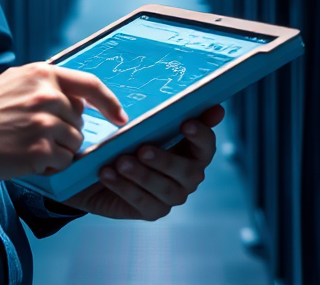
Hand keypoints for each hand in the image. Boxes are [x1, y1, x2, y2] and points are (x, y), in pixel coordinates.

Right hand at [0, 63, 126, 179]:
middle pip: (78, 121)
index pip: (90, 84)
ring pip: (73, 143)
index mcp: (42, 73)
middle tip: (35, 134)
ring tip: (28, 144)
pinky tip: (26, 157)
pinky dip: (49, 165)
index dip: (109, 102)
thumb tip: (76, 99)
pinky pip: (62, 162)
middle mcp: (47, 95)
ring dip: (57, 150)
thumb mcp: (15, 81)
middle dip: (65, 132)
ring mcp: (44, 123)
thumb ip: (45, 84)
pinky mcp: (39, 150)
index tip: (120, 116)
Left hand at [62, 105, 224, 220]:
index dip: (200, 135)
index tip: (185, 123)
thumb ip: (174, 115)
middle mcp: (188, 177)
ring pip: (164, 189)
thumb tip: (216, 108)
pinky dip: (124, 187)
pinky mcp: (152, 211)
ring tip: (120, 161)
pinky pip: (141, 202)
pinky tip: (107, 173)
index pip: (207, 146)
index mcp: (192, 152)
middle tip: (142, 149)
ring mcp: (171, 197)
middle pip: (188, 172)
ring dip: (141, 175)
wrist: (103, 167)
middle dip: (165, 160)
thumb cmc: (133, 140)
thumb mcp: (147, 124)